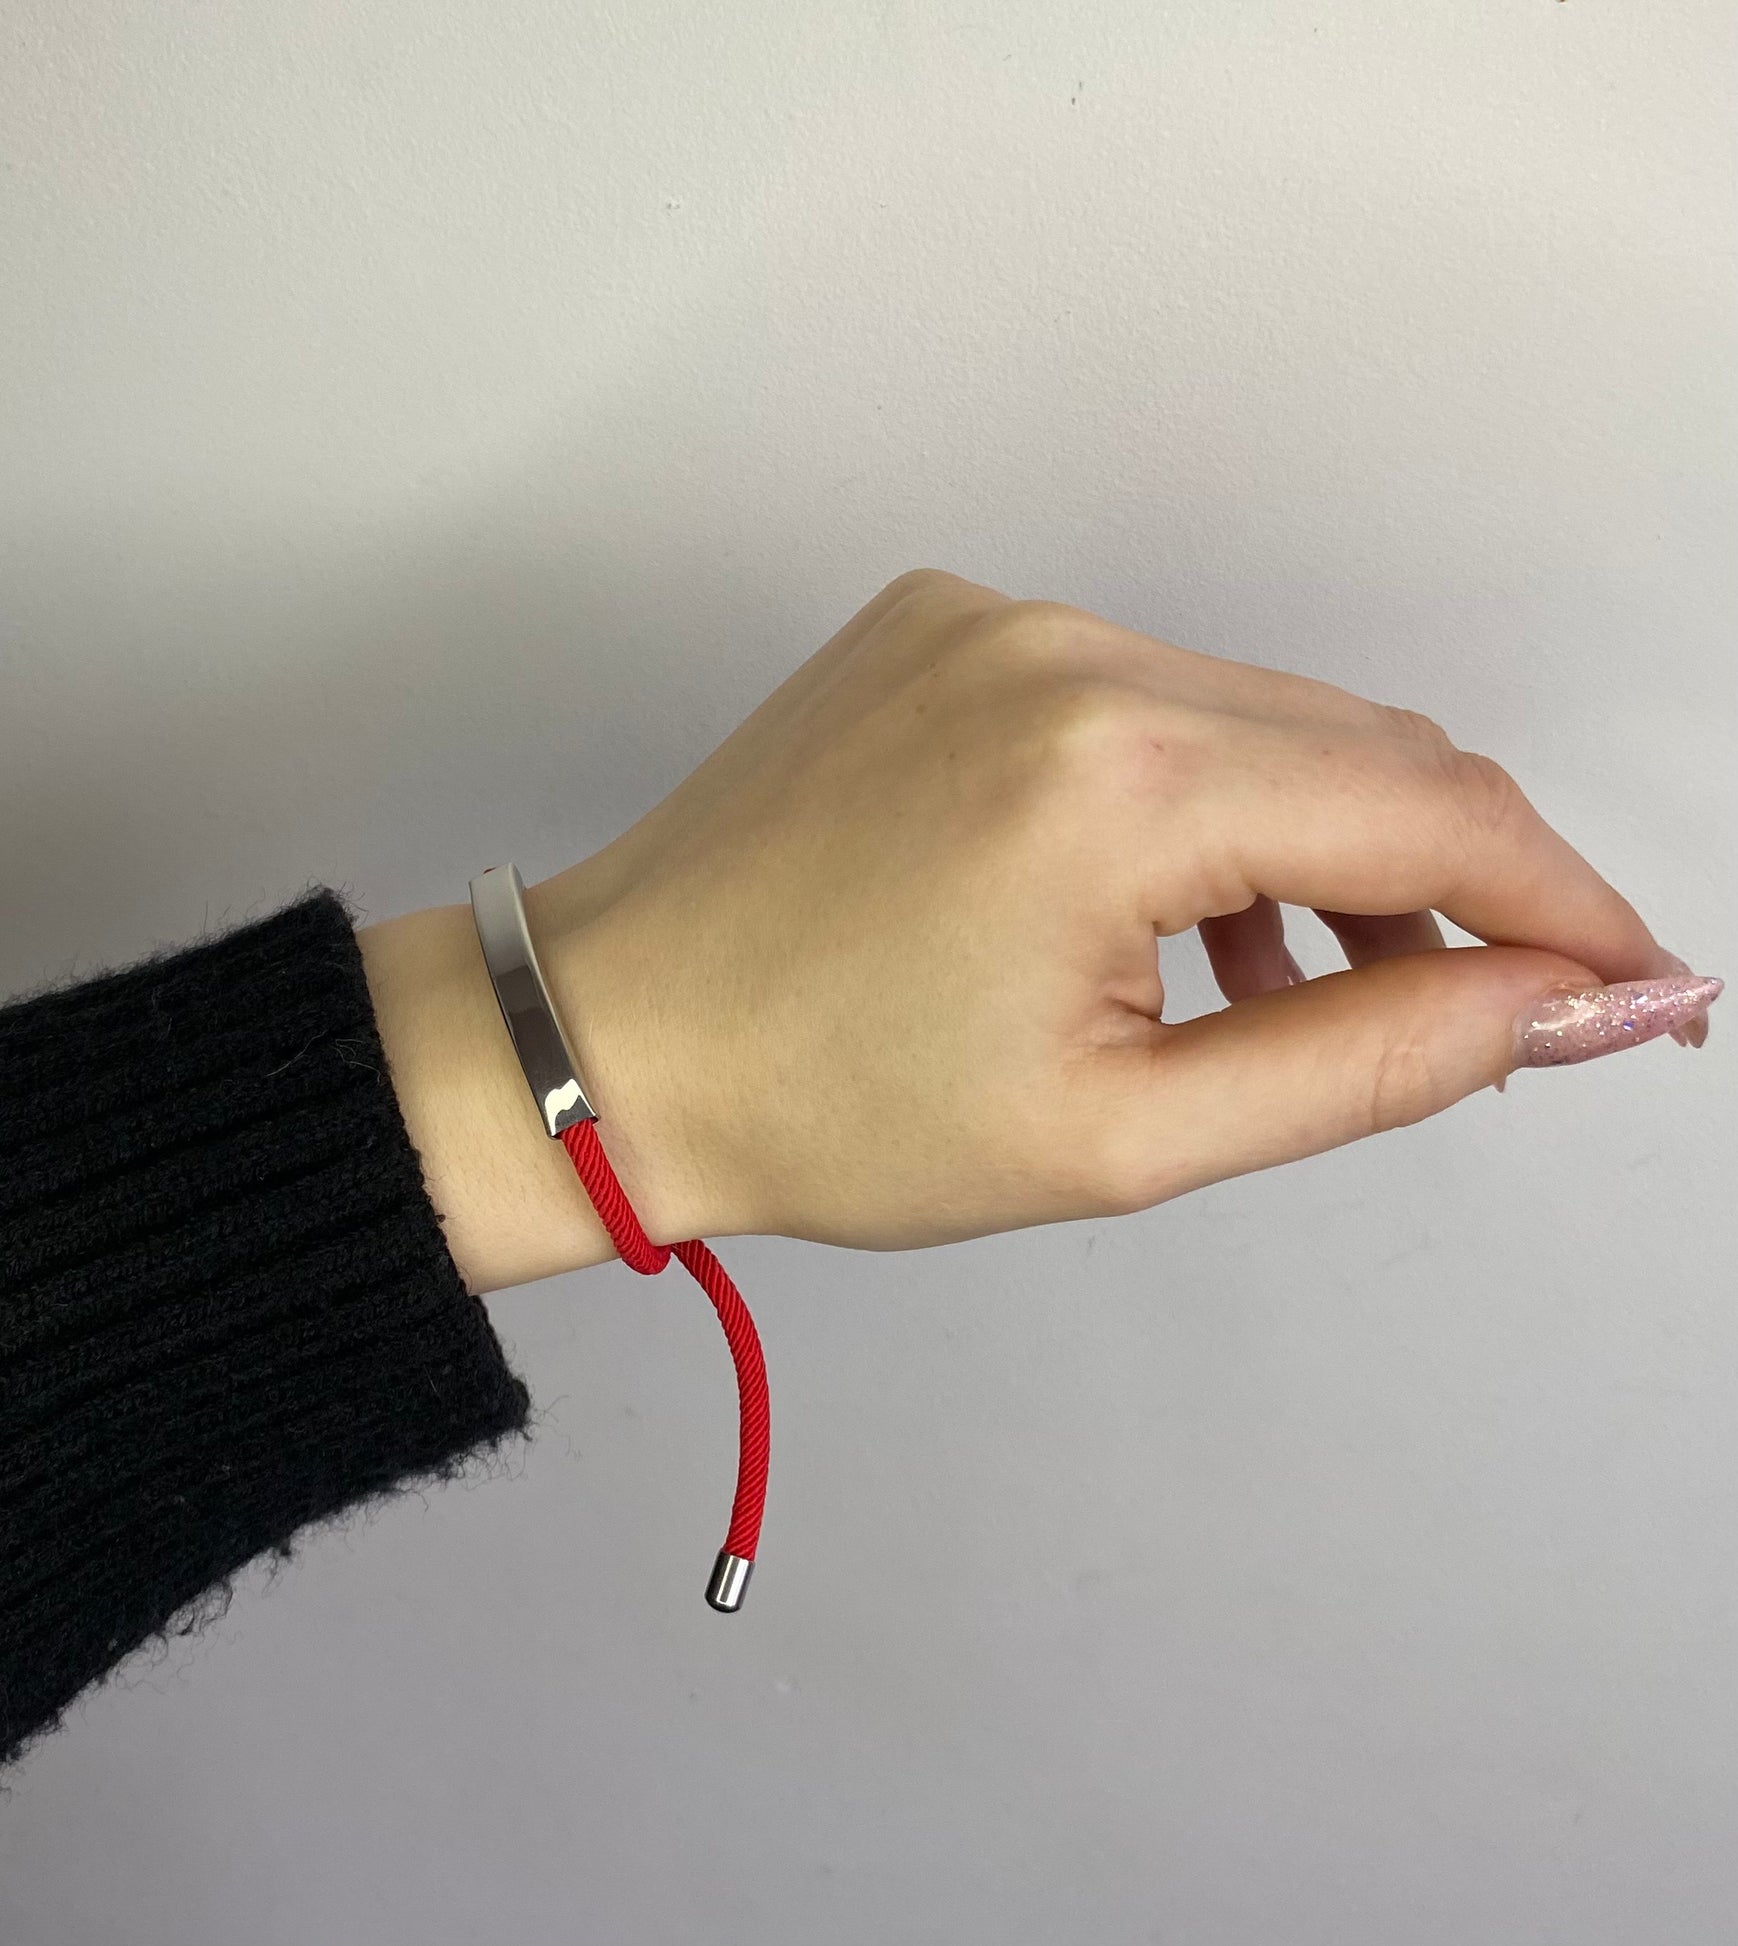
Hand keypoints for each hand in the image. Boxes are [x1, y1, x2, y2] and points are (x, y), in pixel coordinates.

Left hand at [362, 570, 1717, 1290]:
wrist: (610, 1041)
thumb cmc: (826, 1109)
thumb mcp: (1127, 1132)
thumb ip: (1373, 1056)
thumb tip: (1558, 1004)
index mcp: (1115, 780)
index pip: (1432, 814)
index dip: (1562, 908)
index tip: (1628, 987)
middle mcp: (1065, 654)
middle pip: (1360, 747)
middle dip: (1455, 878)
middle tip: (1485, 1007)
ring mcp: (998, 619)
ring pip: (1259, 715)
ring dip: (1326, 837)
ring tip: (1305, 984)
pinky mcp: (950, 622)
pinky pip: (1147, 693)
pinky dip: (1207, 790)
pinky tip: (1186, 909)